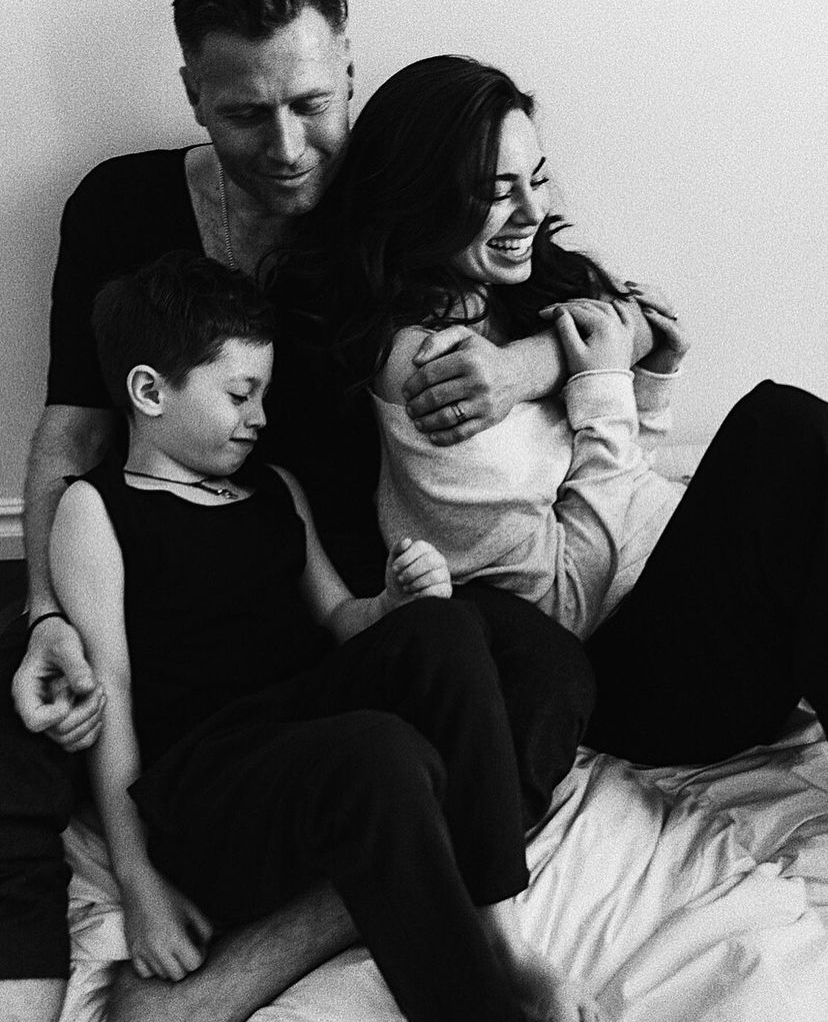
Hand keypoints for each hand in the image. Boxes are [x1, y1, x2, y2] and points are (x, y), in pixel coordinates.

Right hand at [12, 615, 104, 750]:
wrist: (58, 637)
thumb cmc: (56, 638)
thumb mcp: (66, 645)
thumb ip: (76, 665)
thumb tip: (87, 687)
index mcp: (25, 691)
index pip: (35, 721)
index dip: (60, 713)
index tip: (74, 691)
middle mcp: (34, 707)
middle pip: (58, 731)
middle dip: (85, 712)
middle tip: (98, 688)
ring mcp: (48, 716)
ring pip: (69, 740)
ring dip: (91, 720)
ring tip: (100, 694)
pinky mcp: (62, 718)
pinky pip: (76, 741)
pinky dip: (92, 731)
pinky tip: (99, 709)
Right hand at [123, 870, 212, 981]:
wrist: (139, 886)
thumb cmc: (168, 895)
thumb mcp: (192, 909)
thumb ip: (205, 929)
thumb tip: (205, 946)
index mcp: (176, 937)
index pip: (194, 964)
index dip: (201, 955)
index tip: (198, 943)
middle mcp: (158, 948)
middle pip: (179, 975)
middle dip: (186, 964)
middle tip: (187, 948)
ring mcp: (143, 952)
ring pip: (162, 975)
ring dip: (171, 966)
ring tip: (172, 948)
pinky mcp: (132, 951)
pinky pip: (144, 973)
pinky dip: (153, 969)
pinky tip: (158, 955)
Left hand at [385, 537, 451, 605]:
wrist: (398, 600)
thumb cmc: (398, 578)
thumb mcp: (393, 562)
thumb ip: (397, 548)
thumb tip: (407, 541)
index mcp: (427, 550)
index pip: (421, 546)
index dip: (405, 558)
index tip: (394, 569)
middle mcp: (439, 560)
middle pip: (429, 560)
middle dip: (410, 572)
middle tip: (400, 579)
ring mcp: (444, 575)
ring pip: (434, 576)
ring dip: (415, 583)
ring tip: (406, 588)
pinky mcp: (446, 590)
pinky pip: (437, 590)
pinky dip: (422, 594)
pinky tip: (415, 595)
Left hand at [401, 326, 520, 445]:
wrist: (516, 373)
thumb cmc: (481, 354)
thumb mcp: (462, 336)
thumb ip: (436, 341)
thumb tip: (416, 361)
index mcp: (468, 359)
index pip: (430, 374)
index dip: (413, 385)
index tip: (406, 391)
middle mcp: (478, 381)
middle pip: (435, 397)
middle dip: (416, 405)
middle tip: (410, 409)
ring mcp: (484, 402)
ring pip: (446, 417)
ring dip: (426, 422)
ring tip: (418, 422)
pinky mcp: (489, 419)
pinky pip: (462, 432)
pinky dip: (444, 437)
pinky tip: (432, 436)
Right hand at [544, 299, 634, 376]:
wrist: (607, 395)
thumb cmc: (588, 375)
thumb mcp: (573, 352)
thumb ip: (565, 329)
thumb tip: (559, 310)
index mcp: (602, 326)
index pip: (576, 311)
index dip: (556, 310)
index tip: (540, 313)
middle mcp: (615, 324)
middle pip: (590, 307)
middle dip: (569, 306)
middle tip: (552, 310)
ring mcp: (623, 331)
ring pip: (606, 309)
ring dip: (589, 304)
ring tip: (573, 305)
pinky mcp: (627, 339)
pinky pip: (626, 319)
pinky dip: (619, 309)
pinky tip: (614, 304)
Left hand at [625, 280, 690, 373]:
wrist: (651, 380)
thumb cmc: (638, 356)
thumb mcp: (631, 332)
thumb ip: (625, 318)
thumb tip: (606, 301)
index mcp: (663, 316)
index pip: (655, 294)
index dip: (642, 288)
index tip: (625, 283)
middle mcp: (674, 321)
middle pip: (662, 299)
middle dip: (645, 291)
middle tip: (629, 286)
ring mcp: (681, 331)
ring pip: (668, 309)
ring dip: (651, 301)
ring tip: (636, 296)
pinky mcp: (682, 343)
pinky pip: (671, 327)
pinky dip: (659, 319)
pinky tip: (647, 313)